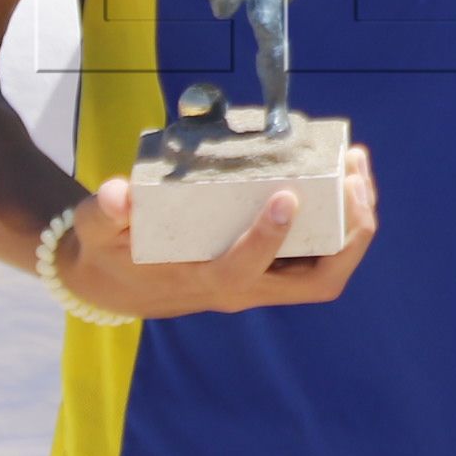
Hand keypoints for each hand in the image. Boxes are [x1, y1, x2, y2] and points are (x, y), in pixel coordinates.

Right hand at [58, 145, 380, 316]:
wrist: (115, 281)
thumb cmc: (109, 249)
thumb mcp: (97, 230)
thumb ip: (105, 212)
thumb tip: (117, 195)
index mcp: (202, 281)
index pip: (242, 271)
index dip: (267, 241)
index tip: (285, 198)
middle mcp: (243, 289)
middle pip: (315, 282)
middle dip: (347, 233)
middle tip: (354, 176)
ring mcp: (262, 281)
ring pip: (327, 270)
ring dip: (353, 224)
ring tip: (358, 167)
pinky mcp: (270, 268)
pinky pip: (320, 255)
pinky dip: (341, 220)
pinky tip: (343, 177)